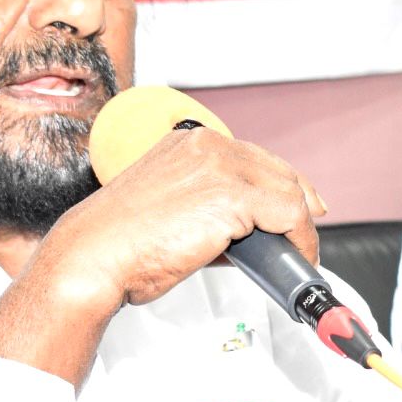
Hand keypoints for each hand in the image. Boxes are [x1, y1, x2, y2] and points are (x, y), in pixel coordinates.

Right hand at [43, 127, 322, 307]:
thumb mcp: (169, 210)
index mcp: (187, 141)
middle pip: (278, 169)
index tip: (301, 205)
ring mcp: (221, 167)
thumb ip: (210, 211)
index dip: (284, 183)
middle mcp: (206, 145)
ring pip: (289, 191)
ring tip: (298, 257)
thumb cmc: (118, 244)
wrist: (94, 258)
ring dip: (300, 228)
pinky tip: (296, 259)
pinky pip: (289, 215)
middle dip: (300, 204)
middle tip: (306, 237)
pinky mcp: (232, 196)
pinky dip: (301, 240)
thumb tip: (246, 234)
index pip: (253, 157)